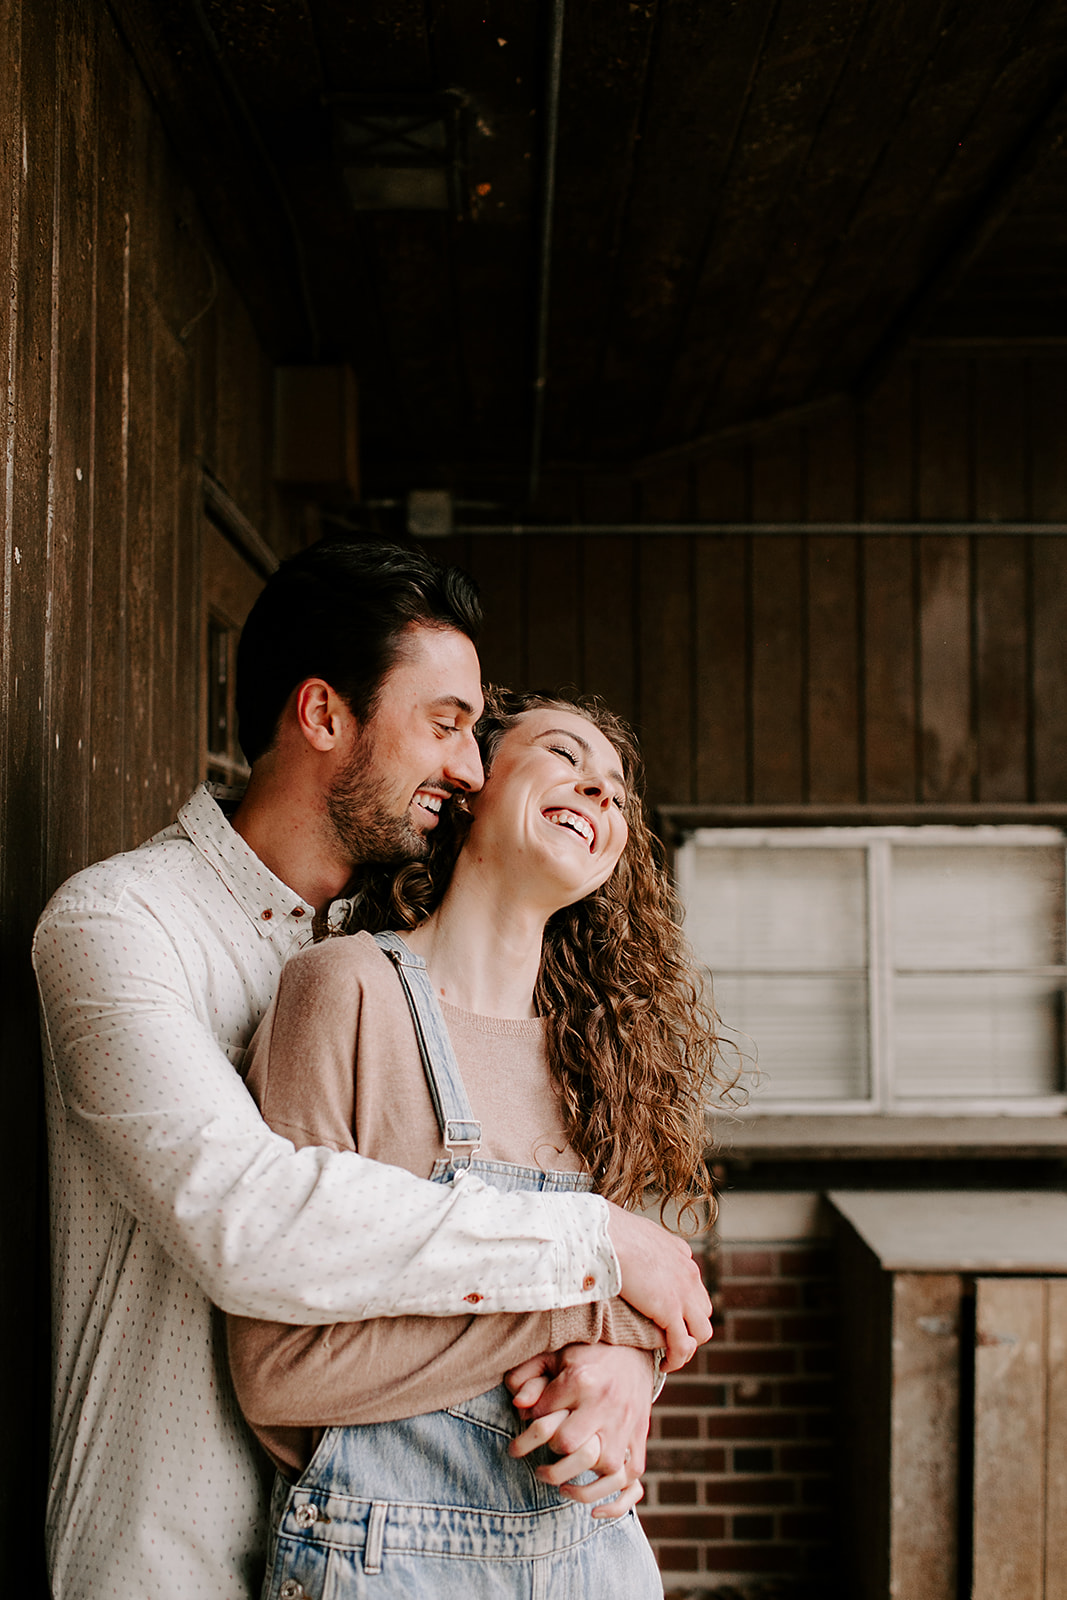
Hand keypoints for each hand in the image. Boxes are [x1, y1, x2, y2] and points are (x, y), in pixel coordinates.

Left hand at [505, 1344, 652, 1517]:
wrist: (633, 1351)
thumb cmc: (587, 1355)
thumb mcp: (555, 1356)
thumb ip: (529, 1375)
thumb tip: (517, 1406)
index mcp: (581, 1379)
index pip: (545, 1416)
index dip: (529, 1429)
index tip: (527, 1430)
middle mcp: (605, 1404)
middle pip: (569, 1443)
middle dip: (551, 1454)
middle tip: (542, 1459)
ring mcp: (625, 1423)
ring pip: (603, 1466)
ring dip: (579, 1483)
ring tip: (560, 1485)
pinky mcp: (639, 1437)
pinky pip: (630, 1477)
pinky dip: (614, 1498)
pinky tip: (593, 1506)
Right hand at [605, 1203, 711, 1370]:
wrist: (605, 1235)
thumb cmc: (607, 1231)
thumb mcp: (631, 1232)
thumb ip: (637, 1244)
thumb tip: (624, 1249)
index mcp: (680, 1253)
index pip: (692, 1286)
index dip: (682, 1306)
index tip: (664, 1318)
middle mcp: (688, 1273)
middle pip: (702, 1309)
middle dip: (689, 1326)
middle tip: (667, 1339)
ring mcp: (683, 1292)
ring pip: (702, 1330)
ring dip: (688, 1346)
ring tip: (669, 1356)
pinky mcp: (670, 1310)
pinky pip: (683, 1344)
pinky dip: (677, 1358)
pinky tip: (664, 1364)